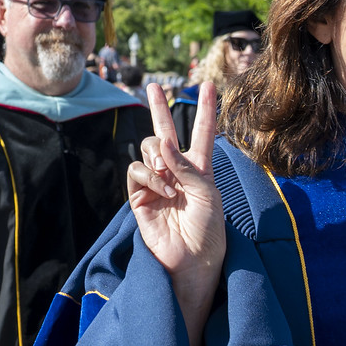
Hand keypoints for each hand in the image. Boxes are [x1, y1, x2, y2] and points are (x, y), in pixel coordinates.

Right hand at [129, 82, 225, 345]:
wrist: (191, 260)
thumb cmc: (209, 230)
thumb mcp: (208, 195)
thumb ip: (187, 167)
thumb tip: (163, 143)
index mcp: (201, 169)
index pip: (203, 133)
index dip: (207, 110)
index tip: (209, 86)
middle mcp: (177, 171)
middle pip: (165, 132)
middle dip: (159, 109)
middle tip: (152, 87)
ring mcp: (157, 182)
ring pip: (148, 149)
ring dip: (157, 158)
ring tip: (168, 180)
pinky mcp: (139, 196)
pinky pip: (136, 171)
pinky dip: (148, 175)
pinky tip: (161, 189)